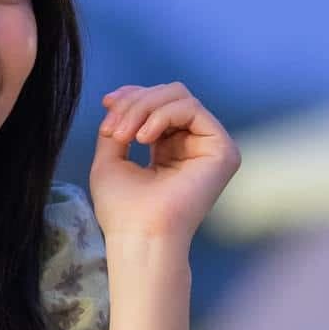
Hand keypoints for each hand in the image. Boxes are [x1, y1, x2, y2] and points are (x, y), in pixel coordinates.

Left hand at [90, 83, 240, 244]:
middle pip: (170, 94)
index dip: (133, 95)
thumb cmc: (123, 208)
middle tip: (113, 129)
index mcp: (171, 148)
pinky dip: (161, 116)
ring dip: (143, 109)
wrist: (138, 235)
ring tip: (123, 136)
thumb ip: (118, 125)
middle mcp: (194, 145)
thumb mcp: (110, 158)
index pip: (159, 103)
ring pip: (179, 97)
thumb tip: (119, 100)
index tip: (106, 104)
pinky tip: (143, 139)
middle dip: (135, 102)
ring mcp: (211, 147)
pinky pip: (192, 109)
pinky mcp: (222, 150)